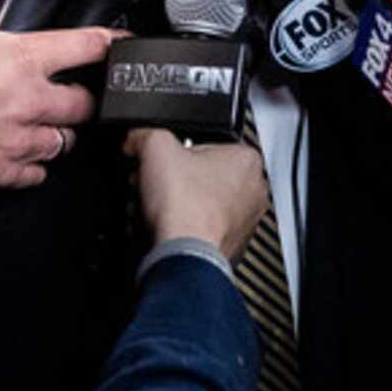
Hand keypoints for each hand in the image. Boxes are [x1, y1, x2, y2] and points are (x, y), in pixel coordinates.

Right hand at [0, 12, 117, 189]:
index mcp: (20, 58)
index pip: (87, 45)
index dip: (111, 44)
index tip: (121, 45)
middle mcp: (30, 100)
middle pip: (86, 104)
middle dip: (83, 100)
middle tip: (71, 96)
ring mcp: (20, 139)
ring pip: (64, 142)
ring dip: (57, 135)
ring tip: (40, 127)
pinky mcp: (4, 171)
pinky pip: (36, 174)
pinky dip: (33, 167)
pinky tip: (22, 157)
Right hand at [127, 128, 267, 263]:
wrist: (184, 256)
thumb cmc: (184, 208)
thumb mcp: (155, 147)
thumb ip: (146, 135)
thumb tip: (137, 140)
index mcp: (246, 160)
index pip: (207, 144)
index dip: (177, 152)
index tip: (162, 163)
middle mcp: (254, 192)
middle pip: (207, 175)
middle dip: (180, 179)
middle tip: (160, 184)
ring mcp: (246, 223)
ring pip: (207, 204)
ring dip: (184, 204)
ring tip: (163, 208)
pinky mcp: (233, 247)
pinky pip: (206, 231)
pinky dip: (190, 229)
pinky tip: (174, 228)